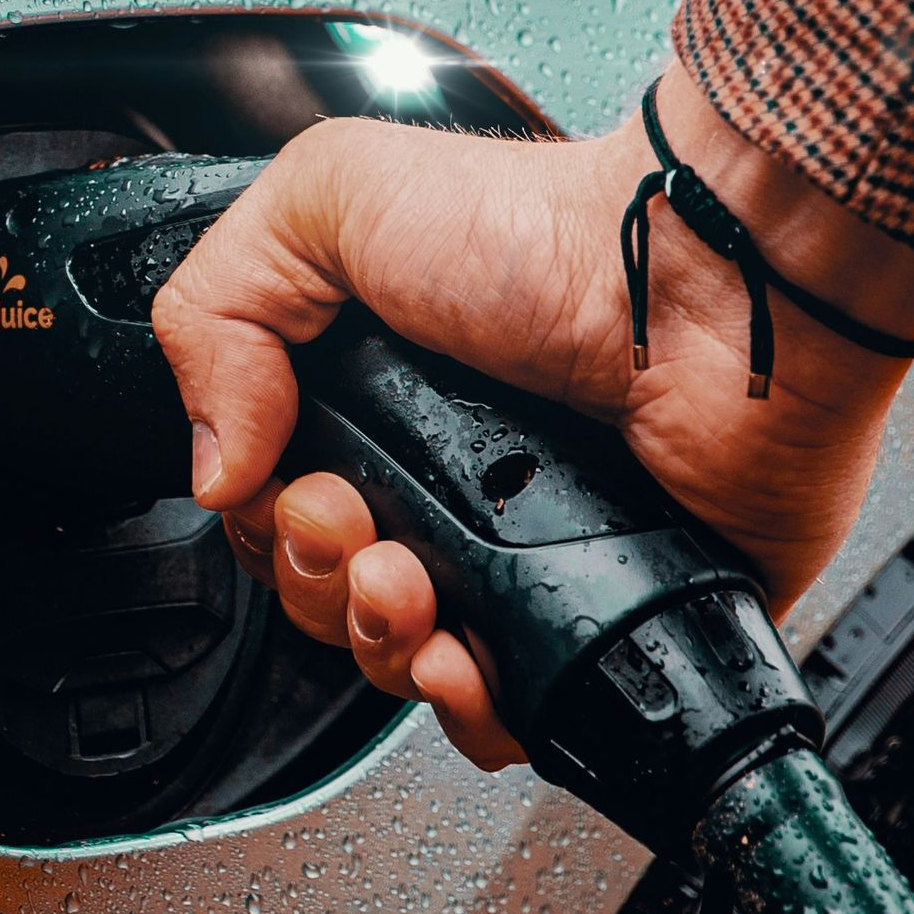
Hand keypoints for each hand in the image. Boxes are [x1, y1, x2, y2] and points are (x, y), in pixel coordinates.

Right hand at [152, 63, 913, 770]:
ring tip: (414, 588)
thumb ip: (217, 309)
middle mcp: (453, 478)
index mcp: (382, 396)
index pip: (277, 507)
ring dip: (380, 644)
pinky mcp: (609, 612)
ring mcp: (532, 552)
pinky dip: (471, 713)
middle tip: (358, 526)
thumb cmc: (549, 228)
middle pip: (331, 596)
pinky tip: (464, 661)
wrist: (704, 284)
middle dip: (319, 582)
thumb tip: (209, 464)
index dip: (266, 522)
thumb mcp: (328, 199)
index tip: (297, 486)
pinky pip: (518, 714)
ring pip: (407, 664)